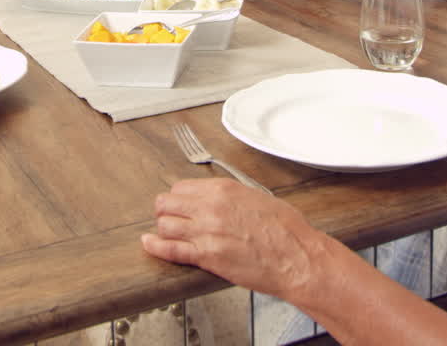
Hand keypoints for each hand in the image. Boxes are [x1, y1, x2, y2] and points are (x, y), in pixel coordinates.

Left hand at [141, 179, 322, 301]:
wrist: (297, 258)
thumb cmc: (286, 231)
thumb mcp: (258, 198)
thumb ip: (232, 197)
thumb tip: (221, 199)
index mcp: (224, 190)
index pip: (182, 187)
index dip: (177, 198)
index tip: (178, 204)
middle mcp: (211, 207)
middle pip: (167, 203)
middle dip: (165, 210)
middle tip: (168, 217)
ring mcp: (206, 232)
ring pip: (165, 224)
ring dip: (163, 229)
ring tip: (164, 232)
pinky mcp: (207, 256)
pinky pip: (170, 249)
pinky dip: (155, 247)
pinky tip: (149, 244)